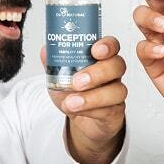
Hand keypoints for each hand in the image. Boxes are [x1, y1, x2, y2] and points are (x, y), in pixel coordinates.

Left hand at [42, 35, 126, 163]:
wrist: (79, 118)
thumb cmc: (73, 92)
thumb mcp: (59, 76)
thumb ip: (54, 63)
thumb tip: (46, 50)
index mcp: (101, 58)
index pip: (112, 45)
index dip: (107, 45)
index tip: (95, 50)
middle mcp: (113, 73)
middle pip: (118, 65)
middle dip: (97, 73)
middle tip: (76, 82)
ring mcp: (116, 92)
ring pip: (117, 91)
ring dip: (92, 97)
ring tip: (70, 102)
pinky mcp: (116, 112)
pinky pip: (109, 110)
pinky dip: (90, 111)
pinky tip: (76, 111)